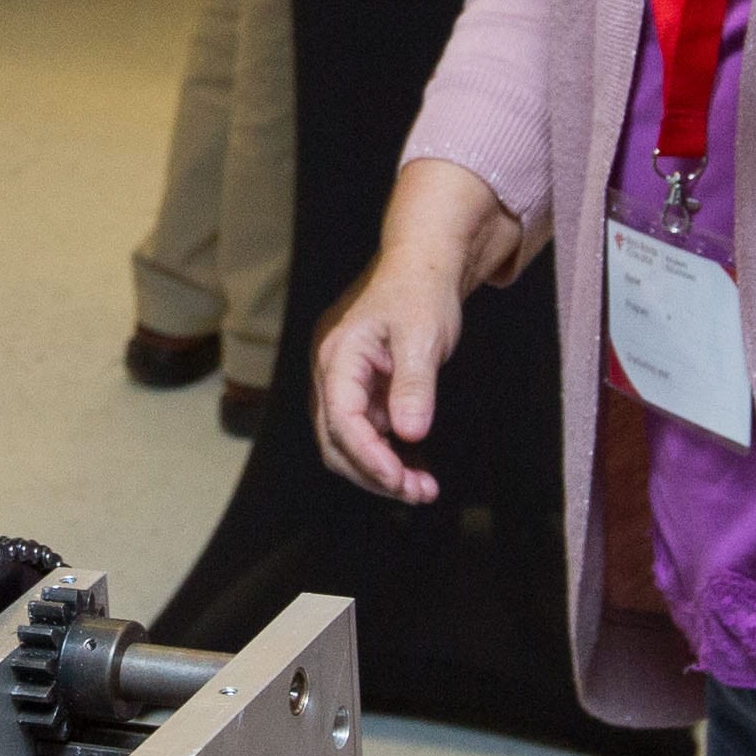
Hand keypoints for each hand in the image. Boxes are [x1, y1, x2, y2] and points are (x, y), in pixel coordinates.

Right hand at [314, 161, 522, 506]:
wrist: (422, 262)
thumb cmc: (421, 290)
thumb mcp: (424, 336)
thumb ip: (414, 386)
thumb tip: (411, 434)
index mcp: (338, 355)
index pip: (342, 420)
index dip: (369, 457)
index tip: (400, 482)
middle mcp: (331, 372)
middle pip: (336, 440)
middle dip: (374, 474)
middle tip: (418, 493)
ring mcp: (343, 381)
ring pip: (348, 441)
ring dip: (381, 469)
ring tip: (422, 487)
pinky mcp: (360, 387)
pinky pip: (365, 430)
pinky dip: (388, 452)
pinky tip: (416, 465)